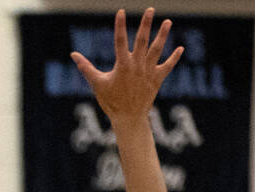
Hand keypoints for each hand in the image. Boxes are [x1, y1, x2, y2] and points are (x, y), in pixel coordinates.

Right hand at [71, 8, 182, 123]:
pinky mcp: (156, 80)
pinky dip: (174, 58)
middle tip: (151, 9)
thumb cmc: (111, 102)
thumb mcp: (97, 83)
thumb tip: (73, 55)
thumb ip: (86, 67)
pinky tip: (181, 48)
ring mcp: (148, 72)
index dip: (120, 25)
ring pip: (157, 50)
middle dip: (146, 24)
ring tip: (168, 22)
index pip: (120, 40)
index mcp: (122, 65)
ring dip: (163, 35)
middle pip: (142, 40)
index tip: (121, 11)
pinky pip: (167, 67)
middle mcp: (137, 66)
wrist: (129, 118)